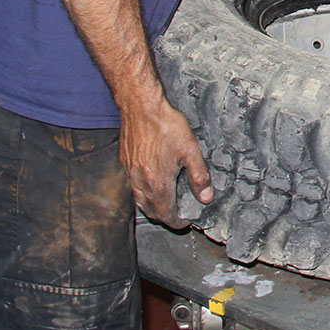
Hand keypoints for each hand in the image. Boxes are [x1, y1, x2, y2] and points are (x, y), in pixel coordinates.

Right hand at [119, 96, 213, 226]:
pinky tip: (152, 182)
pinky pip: (132, 186)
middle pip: (150, 211)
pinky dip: (142, 192)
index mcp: (158, 183)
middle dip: (164, 217)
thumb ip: (199, 176)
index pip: (166, 214)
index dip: (177, 222)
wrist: (140, 107)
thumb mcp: (190, 150)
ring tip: (165, 202)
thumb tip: (205, 197)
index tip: (185, 221)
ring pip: (139, 200)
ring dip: (152, 206)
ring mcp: (130, 173)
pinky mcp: (124, 163)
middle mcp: (141, 183)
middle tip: (177, 213)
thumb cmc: (165, 126)